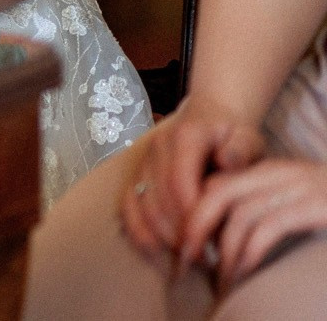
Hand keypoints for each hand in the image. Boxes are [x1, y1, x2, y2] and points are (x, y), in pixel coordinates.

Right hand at [121, 98, 264, 266]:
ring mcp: (144, 162)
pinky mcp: (138, 175)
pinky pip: (128, 205)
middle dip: (181, 233)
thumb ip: (241, 149)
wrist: (211, 117)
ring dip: (163, 236)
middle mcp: (158, 148)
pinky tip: (155, 249)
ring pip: (142, 205)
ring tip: (191, 257)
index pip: (179, 182)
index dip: (192, 216)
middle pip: (159, 199)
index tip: (214, 243)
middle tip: (207, 260)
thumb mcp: (248, 138)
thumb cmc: (234, 134)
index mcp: (185, 137)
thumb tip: (227, 162)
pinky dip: (138, 229)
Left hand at [178, 157, 326, 291]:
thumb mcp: (299, 203)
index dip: (193, 211)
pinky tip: (246, 272)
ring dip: (224, 250)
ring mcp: (300, 187)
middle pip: (218, 192)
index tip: (185, 243)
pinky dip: (250, 252)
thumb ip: (268, 210)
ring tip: (220, 278)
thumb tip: (230, 240)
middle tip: (185, 259)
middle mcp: (282, 173)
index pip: (217, 182)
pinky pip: (269, 226)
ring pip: (240, 213)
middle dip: (194, 226)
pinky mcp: (316, 206)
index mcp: (273, 171)